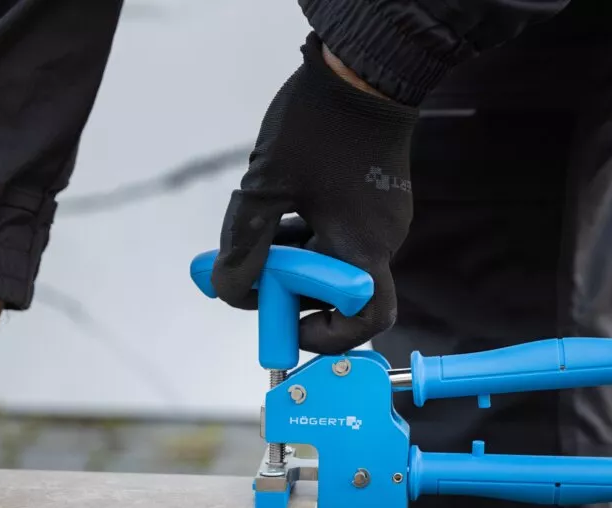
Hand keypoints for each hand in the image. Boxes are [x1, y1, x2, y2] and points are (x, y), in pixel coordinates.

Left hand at [211, 33, 418, 353]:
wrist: (364, 67)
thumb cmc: (318, 125)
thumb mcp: (265, 187)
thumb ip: (244, 245)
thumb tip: (229, 290)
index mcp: (363, 249)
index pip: (363, 322)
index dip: (324, 336)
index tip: (286, 320)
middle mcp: (381, 241)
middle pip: (335, 291)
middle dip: (288, 287)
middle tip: (247, 270)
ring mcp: (381, 218)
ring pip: (332, 259)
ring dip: (292, 257)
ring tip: (256, 226)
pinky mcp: (374, 198)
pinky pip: (339, 232)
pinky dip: (306, 233)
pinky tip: (277, 206)